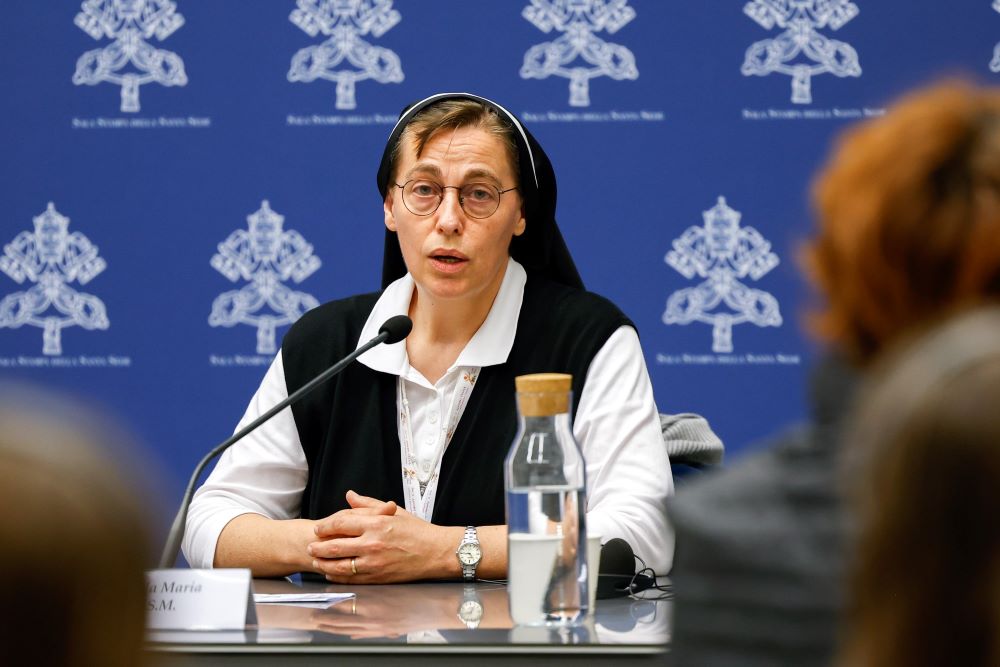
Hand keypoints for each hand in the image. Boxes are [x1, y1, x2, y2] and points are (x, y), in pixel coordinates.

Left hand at [307, 490, 458, 582]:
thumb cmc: (418, 531)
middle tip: (310, 546)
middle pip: (335, 545)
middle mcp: (372, 543)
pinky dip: (338, 576)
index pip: (341, 523)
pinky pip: (351, 578)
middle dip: (318, 546)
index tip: (318, 528)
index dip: (325, 526)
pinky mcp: (378, 577)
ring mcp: (374, 562)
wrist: (436, 552)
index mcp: (376, 523)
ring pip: (339, 565)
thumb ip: (368, 504)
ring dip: (324, 563)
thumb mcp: (394, 512)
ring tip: (316, 560)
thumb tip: (350, 496)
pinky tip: (332, 573)